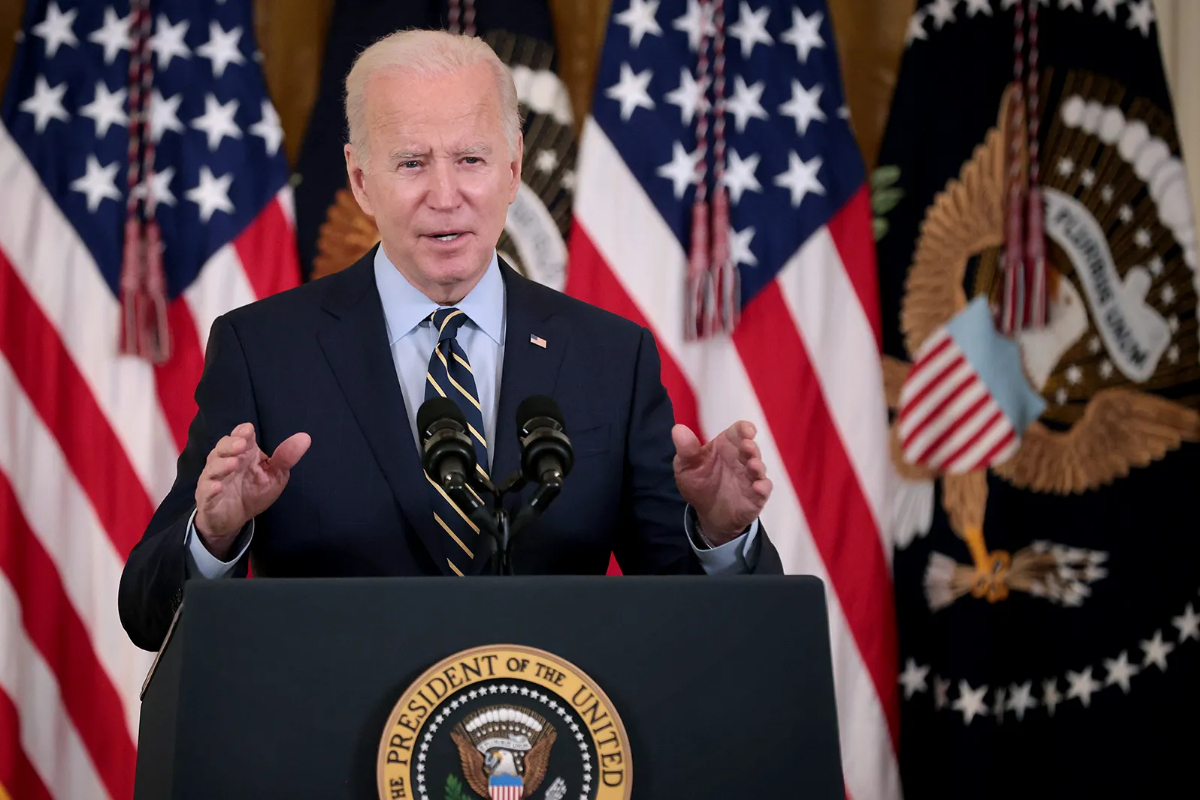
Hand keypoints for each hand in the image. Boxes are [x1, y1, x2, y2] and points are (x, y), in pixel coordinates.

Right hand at [194, 423, 310, 559]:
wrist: (235, 519)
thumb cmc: (254, 491)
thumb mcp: (275, 475)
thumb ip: (286, 457)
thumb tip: (305, 437)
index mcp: (243, 453)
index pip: (239, 436)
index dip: (242, 433)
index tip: (248, 431)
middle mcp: (224, 461)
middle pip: (222, 447)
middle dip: (230, 445)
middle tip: (241, 446)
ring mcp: (213, 478)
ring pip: (212, 467)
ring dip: (221, 465)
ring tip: (233, 464)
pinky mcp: (207, 497)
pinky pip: (206, 491)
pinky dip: (210, 488)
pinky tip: (217, 486)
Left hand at [672, 420, 771, 544]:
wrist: (708, 514)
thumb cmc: (699, 483)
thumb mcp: (686, 466)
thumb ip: (686, 450)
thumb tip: (677, 429)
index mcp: (726, 446)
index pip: (739, 431)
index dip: (745, 428)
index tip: (747, 430)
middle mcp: (742, 459)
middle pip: (751, 448)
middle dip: (751, 447)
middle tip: (747, 446)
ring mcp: (751, 477)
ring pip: (759, 467)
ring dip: (758, 465)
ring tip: (752, 465)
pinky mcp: (756, 495)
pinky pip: (764, 489)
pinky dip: (763, 487)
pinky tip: (757, 487)